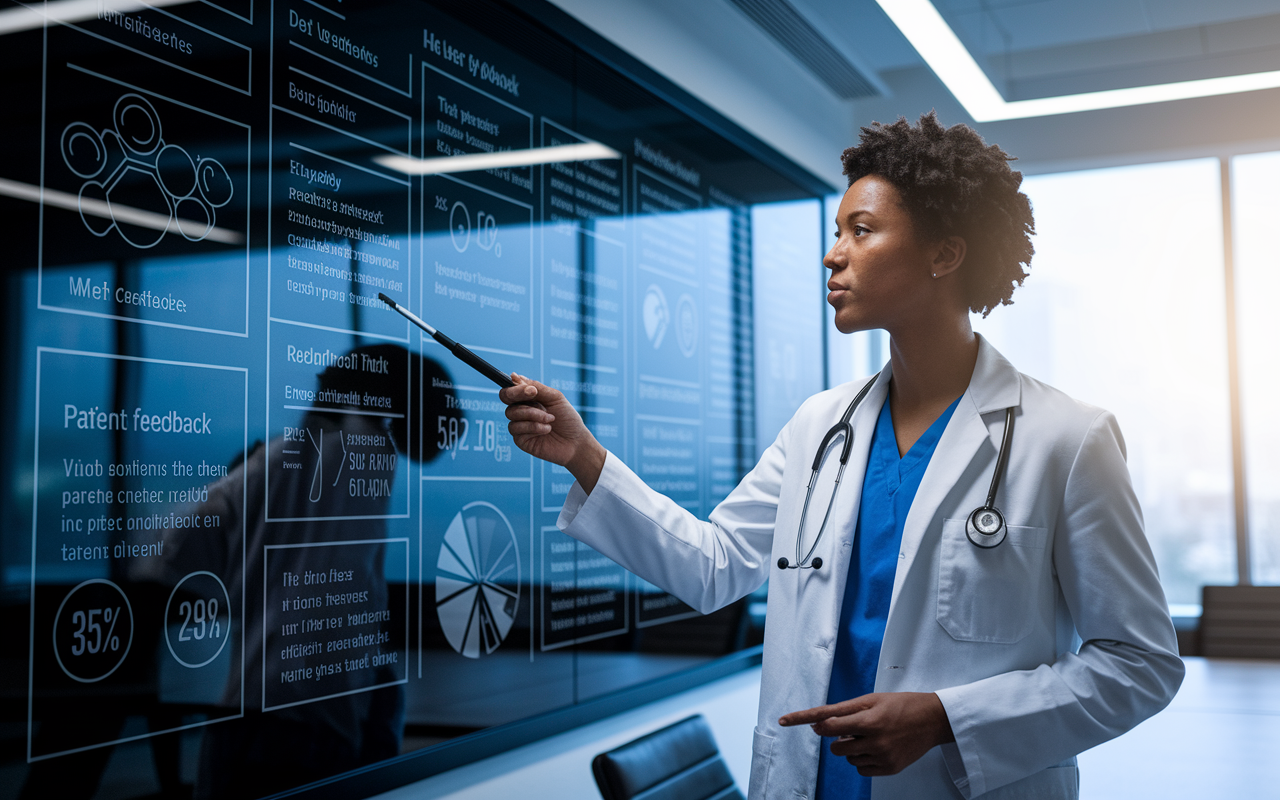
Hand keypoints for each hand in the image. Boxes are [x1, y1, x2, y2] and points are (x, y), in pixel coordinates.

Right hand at [499, 374, 605, 491]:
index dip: (516, 387)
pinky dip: (534, 427)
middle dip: (519, 396)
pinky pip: (517, 429)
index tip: (532, 390)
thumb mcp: (555, 397)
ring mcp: (519, 425)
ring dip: (533, 414)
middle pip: (505, 398)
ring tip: (550, 419)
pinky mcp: (520, 440)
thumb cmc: (567, 419)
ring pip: (512, 413)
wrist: (576, 442)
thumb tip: (514, 376)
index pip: (511, 388)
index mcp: (528, 399)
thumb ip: (536, 386)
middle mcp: (521, 411)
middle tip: (536, 398)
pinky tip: (547, 430)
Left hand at [778, 692, 953, 776]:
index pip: (828, 723)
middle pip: (836, 746)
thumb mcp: (871, 700)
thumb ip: (844, 712)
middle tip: (857, 726)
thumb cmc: (901, 705)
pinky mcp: (889, 769)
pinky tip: (877, 747)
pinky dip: (862, 759)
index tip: (783, 720)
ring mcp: (883, 758)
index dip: (803, 719)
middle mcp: (875, 741)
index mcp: (869, 720)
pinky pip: (861, 769)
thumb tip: (818, 724)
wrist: (933, 720)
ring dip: (852, 747)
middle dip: (839, 737)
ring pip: (848, 758)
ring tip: (873, 734)